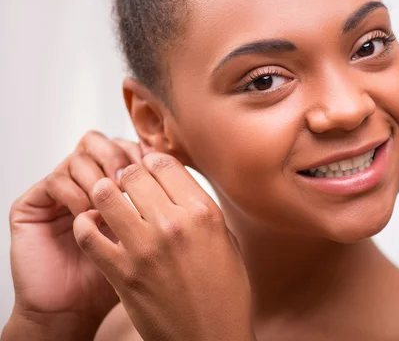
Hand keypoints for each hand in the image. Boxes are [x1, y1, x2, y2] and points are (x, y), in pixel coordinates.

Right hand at [7, 132, 142, 334]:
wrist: (77, 308)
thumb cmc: (120, 275)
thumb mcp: (150, 235)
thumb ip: (160, 201)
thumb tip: (180, 168)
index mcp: (114, 183)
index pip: (127, 146)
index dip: (141, 152)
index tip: (156, 169)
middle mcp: (86, 181)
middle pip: (103, 142)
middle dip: (120, 158)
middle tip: (130, 180)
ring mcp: (60, 191)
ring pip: (80, 156)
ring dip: (98, 177)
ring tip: (112, 202)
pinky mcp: (33, 205)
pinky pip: (55, 181)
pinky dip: (75, 194)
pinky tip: (89, 215)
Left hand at [73, 153, 253, 340]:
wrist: (209, 337)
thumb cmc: (224, 293)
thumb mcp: (227, 241)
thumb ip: (202, 209)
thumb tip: (179, 183)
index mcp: (204, 212)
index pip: (165, 162)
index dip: (152, 161)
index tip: (148, 167)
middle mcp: (174, 224)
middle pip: (133, 173)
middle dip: (127, 174)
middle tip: (125, 182)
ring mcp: (144, 248)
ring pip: (106, 195)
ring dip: (104, 192)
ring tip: (107, 199)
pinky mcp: (121, 272)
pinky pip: (88, 233)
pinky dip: (86, 224)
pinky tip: (93, 225)